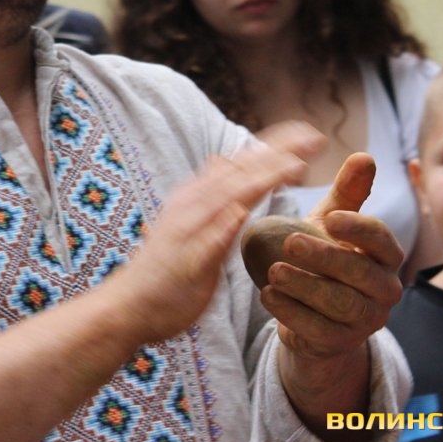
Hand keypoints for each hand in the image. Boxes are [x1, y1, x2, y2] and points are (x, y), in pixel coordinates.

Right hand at [114, 121, 327, 345]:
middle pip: (242, 171)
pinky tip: (242, 212)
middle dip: (279, 152)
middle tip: (315, 137)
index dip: (276, 146)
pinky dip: (224, 225)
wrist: (127, 307)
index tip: (310, 134)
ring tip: (294, 166)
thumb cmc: (166, 269)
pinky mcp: (186, 262)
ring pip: (228, 198)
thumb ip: (210, 194)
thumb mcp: (191, 221)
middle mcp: (194, 205)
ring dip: (261, 179)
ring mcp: (188, 231)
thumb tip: (221, 160)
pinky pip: (207, 241)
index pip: (244, 163)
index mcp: (201, 196)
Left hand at [262, 152, 403, 356]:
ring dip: (304, 286)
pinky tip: (268, 295)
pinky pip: (319, 331)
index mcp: (387, 256)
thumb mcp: (335, 223)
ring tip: (273, 271)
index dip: (357, 229)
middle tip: (290, 242)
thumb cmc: (329, 256)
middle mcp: (385, 289)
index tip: (330, 218)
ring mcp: (367, 321)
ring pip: (340, 304)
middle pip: (359, 274)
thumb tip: (364, 155)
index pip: (381, 239)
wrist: (318, 314)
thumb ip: (349, 193)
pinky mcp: (342, 344)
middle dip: (324, 257)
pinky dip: (291, 313)